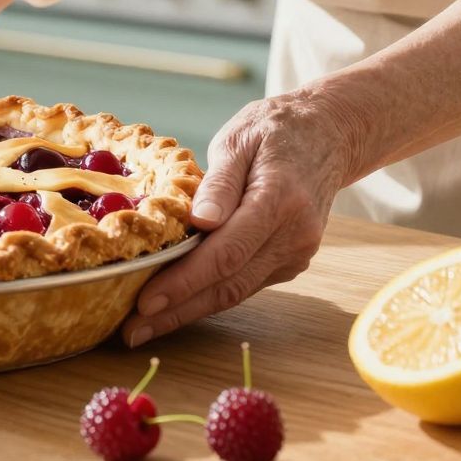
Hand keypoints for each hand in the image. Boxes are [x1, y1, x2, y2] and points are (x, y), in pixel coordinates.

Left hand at [122, 88, 364, 346]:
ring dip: (189, 311)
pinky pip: (246, 283)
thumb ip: (219, 183)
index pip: (226, 252)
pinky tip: (176, 304)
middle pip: (229, 283)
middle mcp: (295, 234)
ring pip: (237, 291)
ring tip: (144, 326)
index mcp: (280, 199)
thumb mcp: (239, 139)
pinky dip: (210, 296)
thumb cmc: (275, 129)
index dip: (184, 282)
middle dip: (177, 311)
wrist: (329, 134)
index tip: (145, 301)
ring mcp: (297, 252)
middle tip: (131, 331)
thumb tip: (199, 222)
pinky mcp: (292, 261)